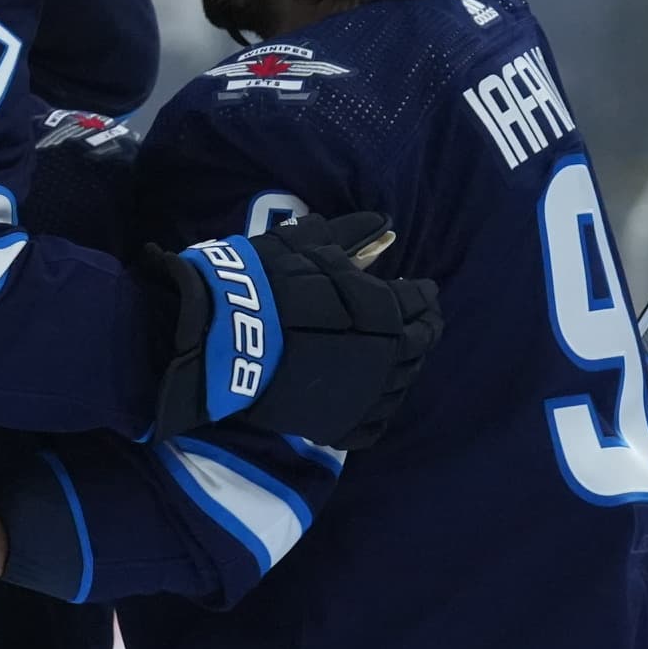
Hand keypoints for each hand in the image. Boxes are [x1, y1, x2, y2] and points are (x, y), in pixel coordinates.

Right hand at [156, 211, 443, 449]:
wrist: (225, 336)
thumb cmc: (267, 283)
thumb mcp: (308, 246)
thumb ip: (350, 236)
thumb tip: (383, 223)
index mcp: (384, 312)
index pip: (419, 302)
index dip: (421, 295)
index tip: (419, 289)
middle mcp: (386, 357)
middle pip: (419, 345)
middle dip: (421, 328)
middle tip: (417, 320)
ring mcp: (365, 396)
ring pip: (401, 384)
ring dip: (403, 366)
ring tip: (394, 355)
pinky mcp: (340, 425)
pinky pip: (374, 423)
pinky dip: (378, 408)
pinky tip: (373, 395)